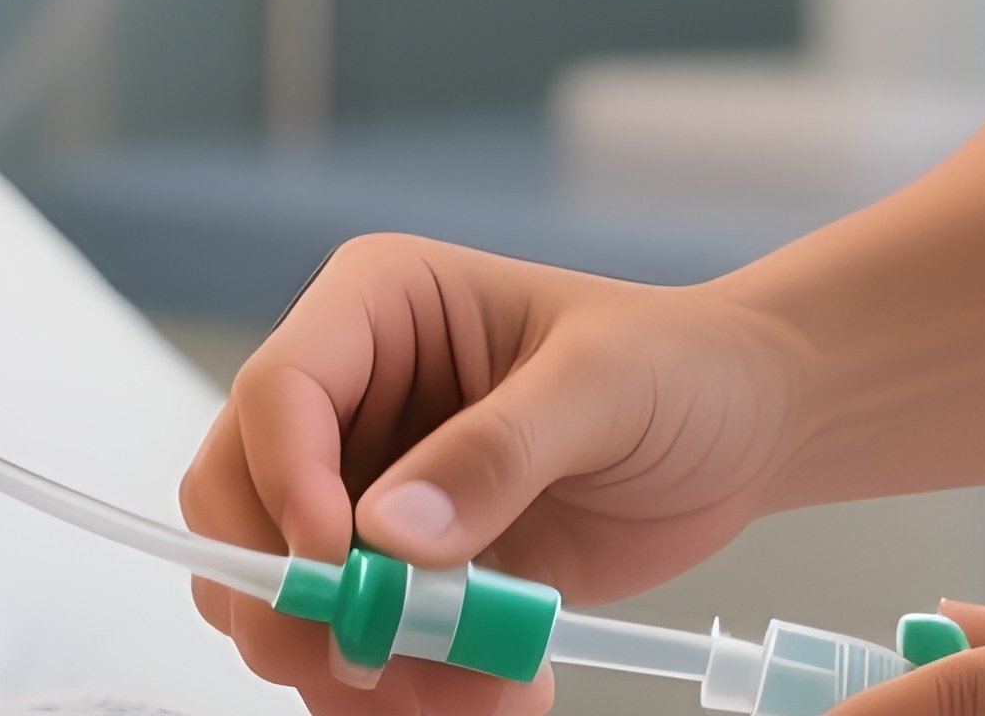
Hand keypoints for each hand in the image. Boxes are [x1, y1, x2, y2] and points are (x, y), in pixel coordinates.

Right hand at [178, 234, 805, 715]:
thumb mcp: (600, 385)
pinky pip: (354, 645)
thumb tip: (386, 534)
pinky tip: (493, 692)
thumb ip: (496, 450)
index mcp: (381, 307)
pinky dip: (400, 690)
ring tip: (467, 690)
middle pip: (240, 496)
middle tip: (364, 662)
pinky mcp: (407, 568)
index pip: (279, 388)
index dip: (284, 483)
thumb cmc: (679, 363)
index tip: (340, 567)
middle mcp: (355, 392)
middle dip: (289, 593)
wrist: (744, 428)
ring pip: (279, 589)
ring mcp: (371, 485)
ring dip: (352, 662)